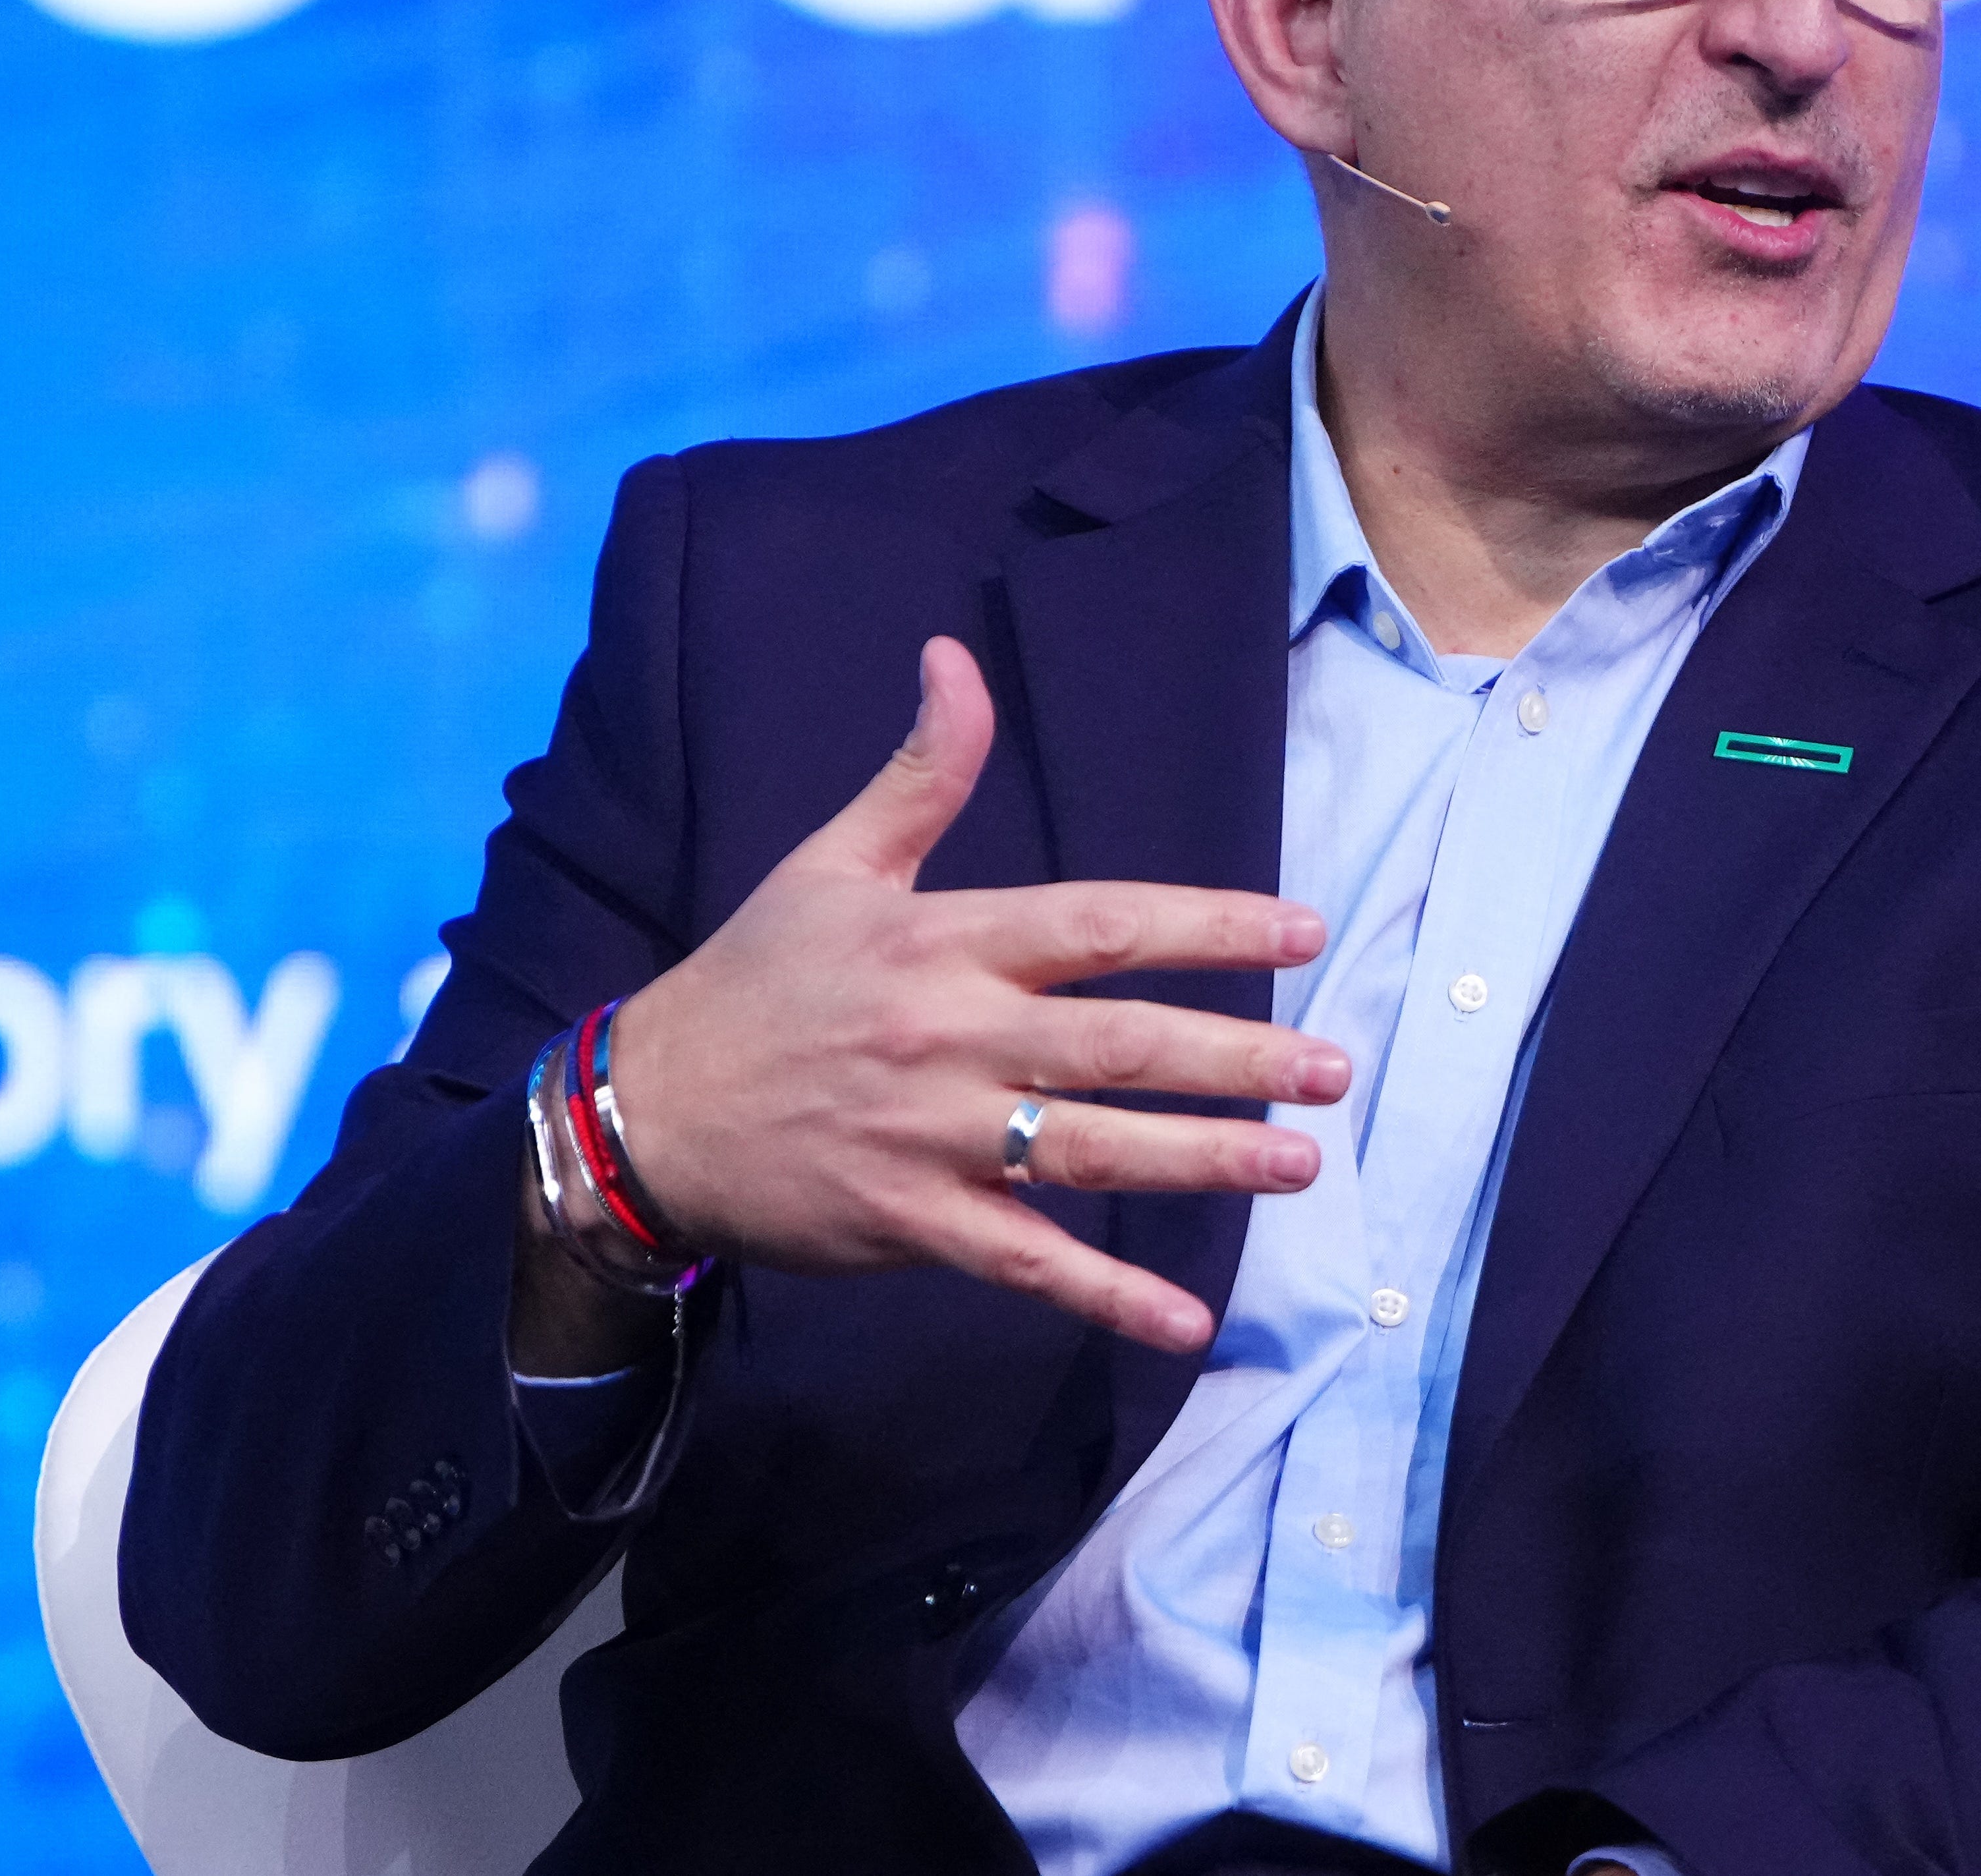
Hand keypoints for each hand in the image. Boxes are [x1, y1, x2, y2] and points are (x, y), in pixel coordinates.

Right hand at [576, 636, 1340, 1354]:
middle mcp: (952, 1040)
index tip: (1301, 931)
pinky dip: (1106, 1296)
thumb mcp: (833, 863)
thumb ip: (921, 773)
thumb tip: (954, 658)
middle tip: (1333, 1070)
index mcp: (946, 945)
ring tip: (1298, 1165)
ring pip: (1093, 1152)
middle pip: (1120, 1045)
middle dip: (1237, 1056)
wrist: (647, 1112)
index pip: (1102, 926)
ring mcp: (935, 1139)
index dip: (1207, 925)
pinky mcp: (913, 1223)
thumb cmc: (756, 981)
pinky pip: (1027, 1262)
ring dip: (1203, 1161)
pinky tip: (1183, 1321)